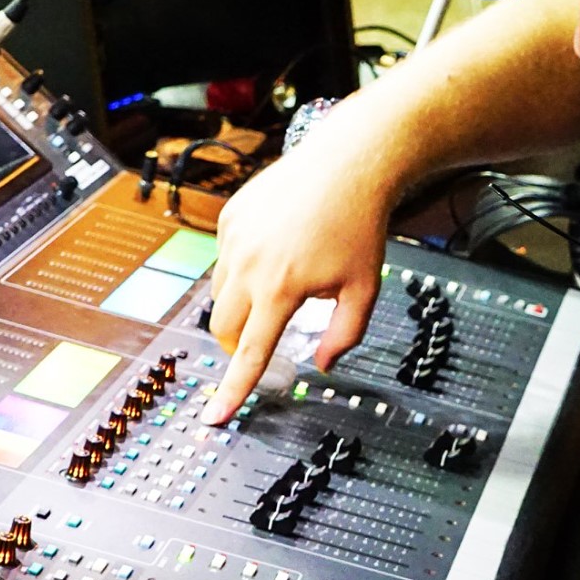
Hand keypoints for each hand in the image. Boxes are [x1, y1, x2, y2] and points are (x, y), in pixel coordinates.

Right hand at [200, 128, 397, 423]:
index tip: (215, 416)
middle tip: (267, 339)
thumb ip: (345, 335)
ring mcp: (233, 238)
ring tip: (282, 283)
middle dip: (239, 345)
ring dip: (241, 306)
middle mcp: (248, 264)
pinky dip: (242, 269)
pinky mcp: (230, 217)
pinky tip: (277, 250)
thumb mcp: (364, 289)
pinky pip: (224, 258)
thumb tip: (323, 364)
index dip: (233, 390)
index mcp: (281, 288)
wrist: (348, 163)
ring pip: (220, 294)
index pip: (251, 353)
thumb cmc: (359, 225)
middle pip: (223, 329)